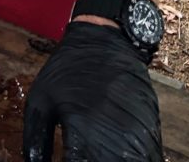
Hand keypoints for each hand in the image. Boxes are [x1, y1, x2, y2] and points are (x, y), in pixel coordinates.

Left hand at [23, 21, 161, 161]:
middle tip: (80, 154)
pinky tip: (116, 151)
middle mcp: (113, 134)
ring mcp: (137, 132)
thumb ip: (35, 138)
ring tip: (97, 151)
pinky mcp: (152, 127)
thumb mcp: (40, 97)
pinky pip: (146, 154)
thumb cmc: (67, 68)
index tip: (65, 160)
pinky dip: (132, 156)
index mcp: (81, 128)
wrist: (104, 38)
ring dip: (115, 159)